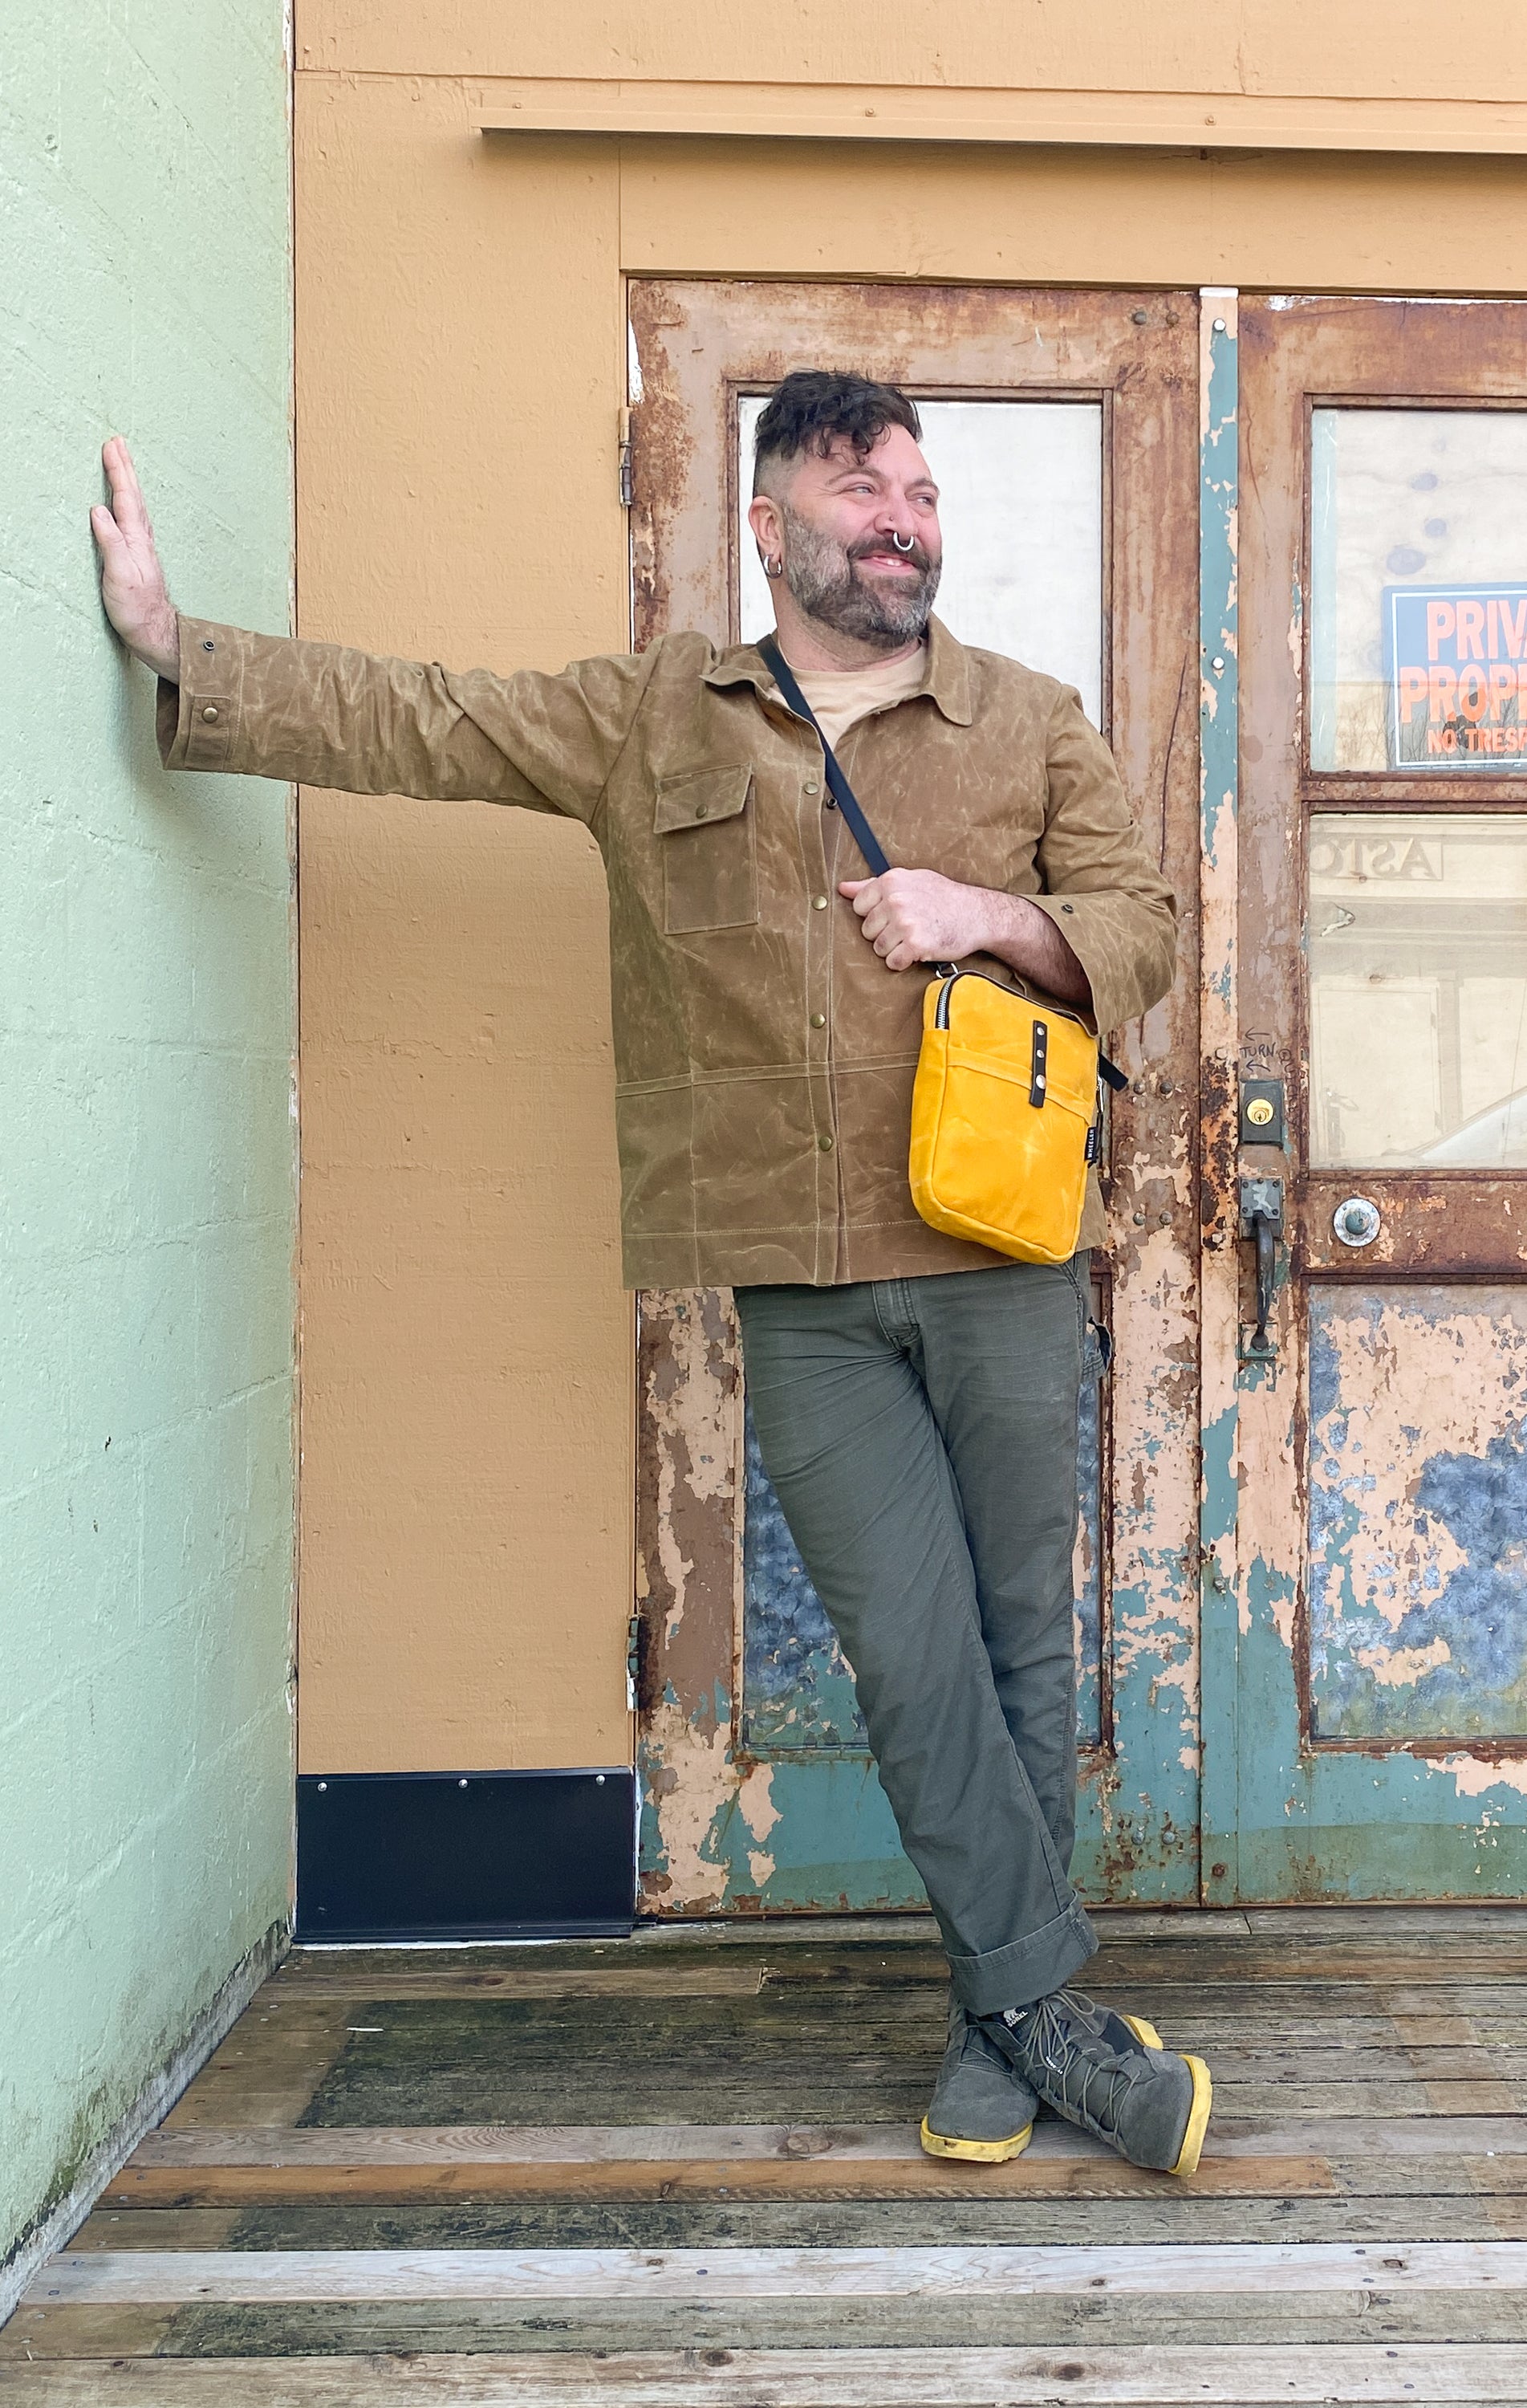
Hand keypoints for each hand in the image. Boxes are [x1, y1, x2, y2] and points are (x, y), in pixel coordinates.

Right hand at [90, 437, 179, 679]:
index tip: (111, 446)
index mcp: (135, 538)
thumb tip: (99, 510)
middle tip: (118, 442)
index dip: (118, 471)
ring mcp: (142, 547)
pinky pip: (134, 518)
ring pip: (135, 505)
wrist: (155, 632)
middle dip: (125, 468)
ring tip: (122, 462)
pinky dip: (129, 502)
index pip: (125, 497)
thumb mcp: (119, 575)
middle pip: (133, 495)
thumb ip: (111, 542)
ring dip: (128, 481)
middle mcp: (142, 538)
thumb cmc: (136, 608)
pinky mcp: (139, 556)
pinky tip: (127, 502)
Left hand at [838, 868, 993, 971]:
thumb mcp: (910, 880)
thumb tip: (843, 888)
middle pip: (867, 930)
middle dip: (885, 933)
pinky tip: (917, 951)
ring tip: (914, 938)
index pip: (859, 907)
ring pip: (878, 948)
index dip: (875, 915)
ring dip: (894, 949)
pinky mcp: (916, 944)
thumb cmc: (943, 897)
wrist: (977, 914)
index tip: (893, 915)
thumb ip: (872, 885)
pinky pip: (893, 962)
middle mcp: (896, 900)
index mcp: (891, 881)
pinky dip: (903, 962)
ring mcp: (905, 922)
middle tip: (908, 927)